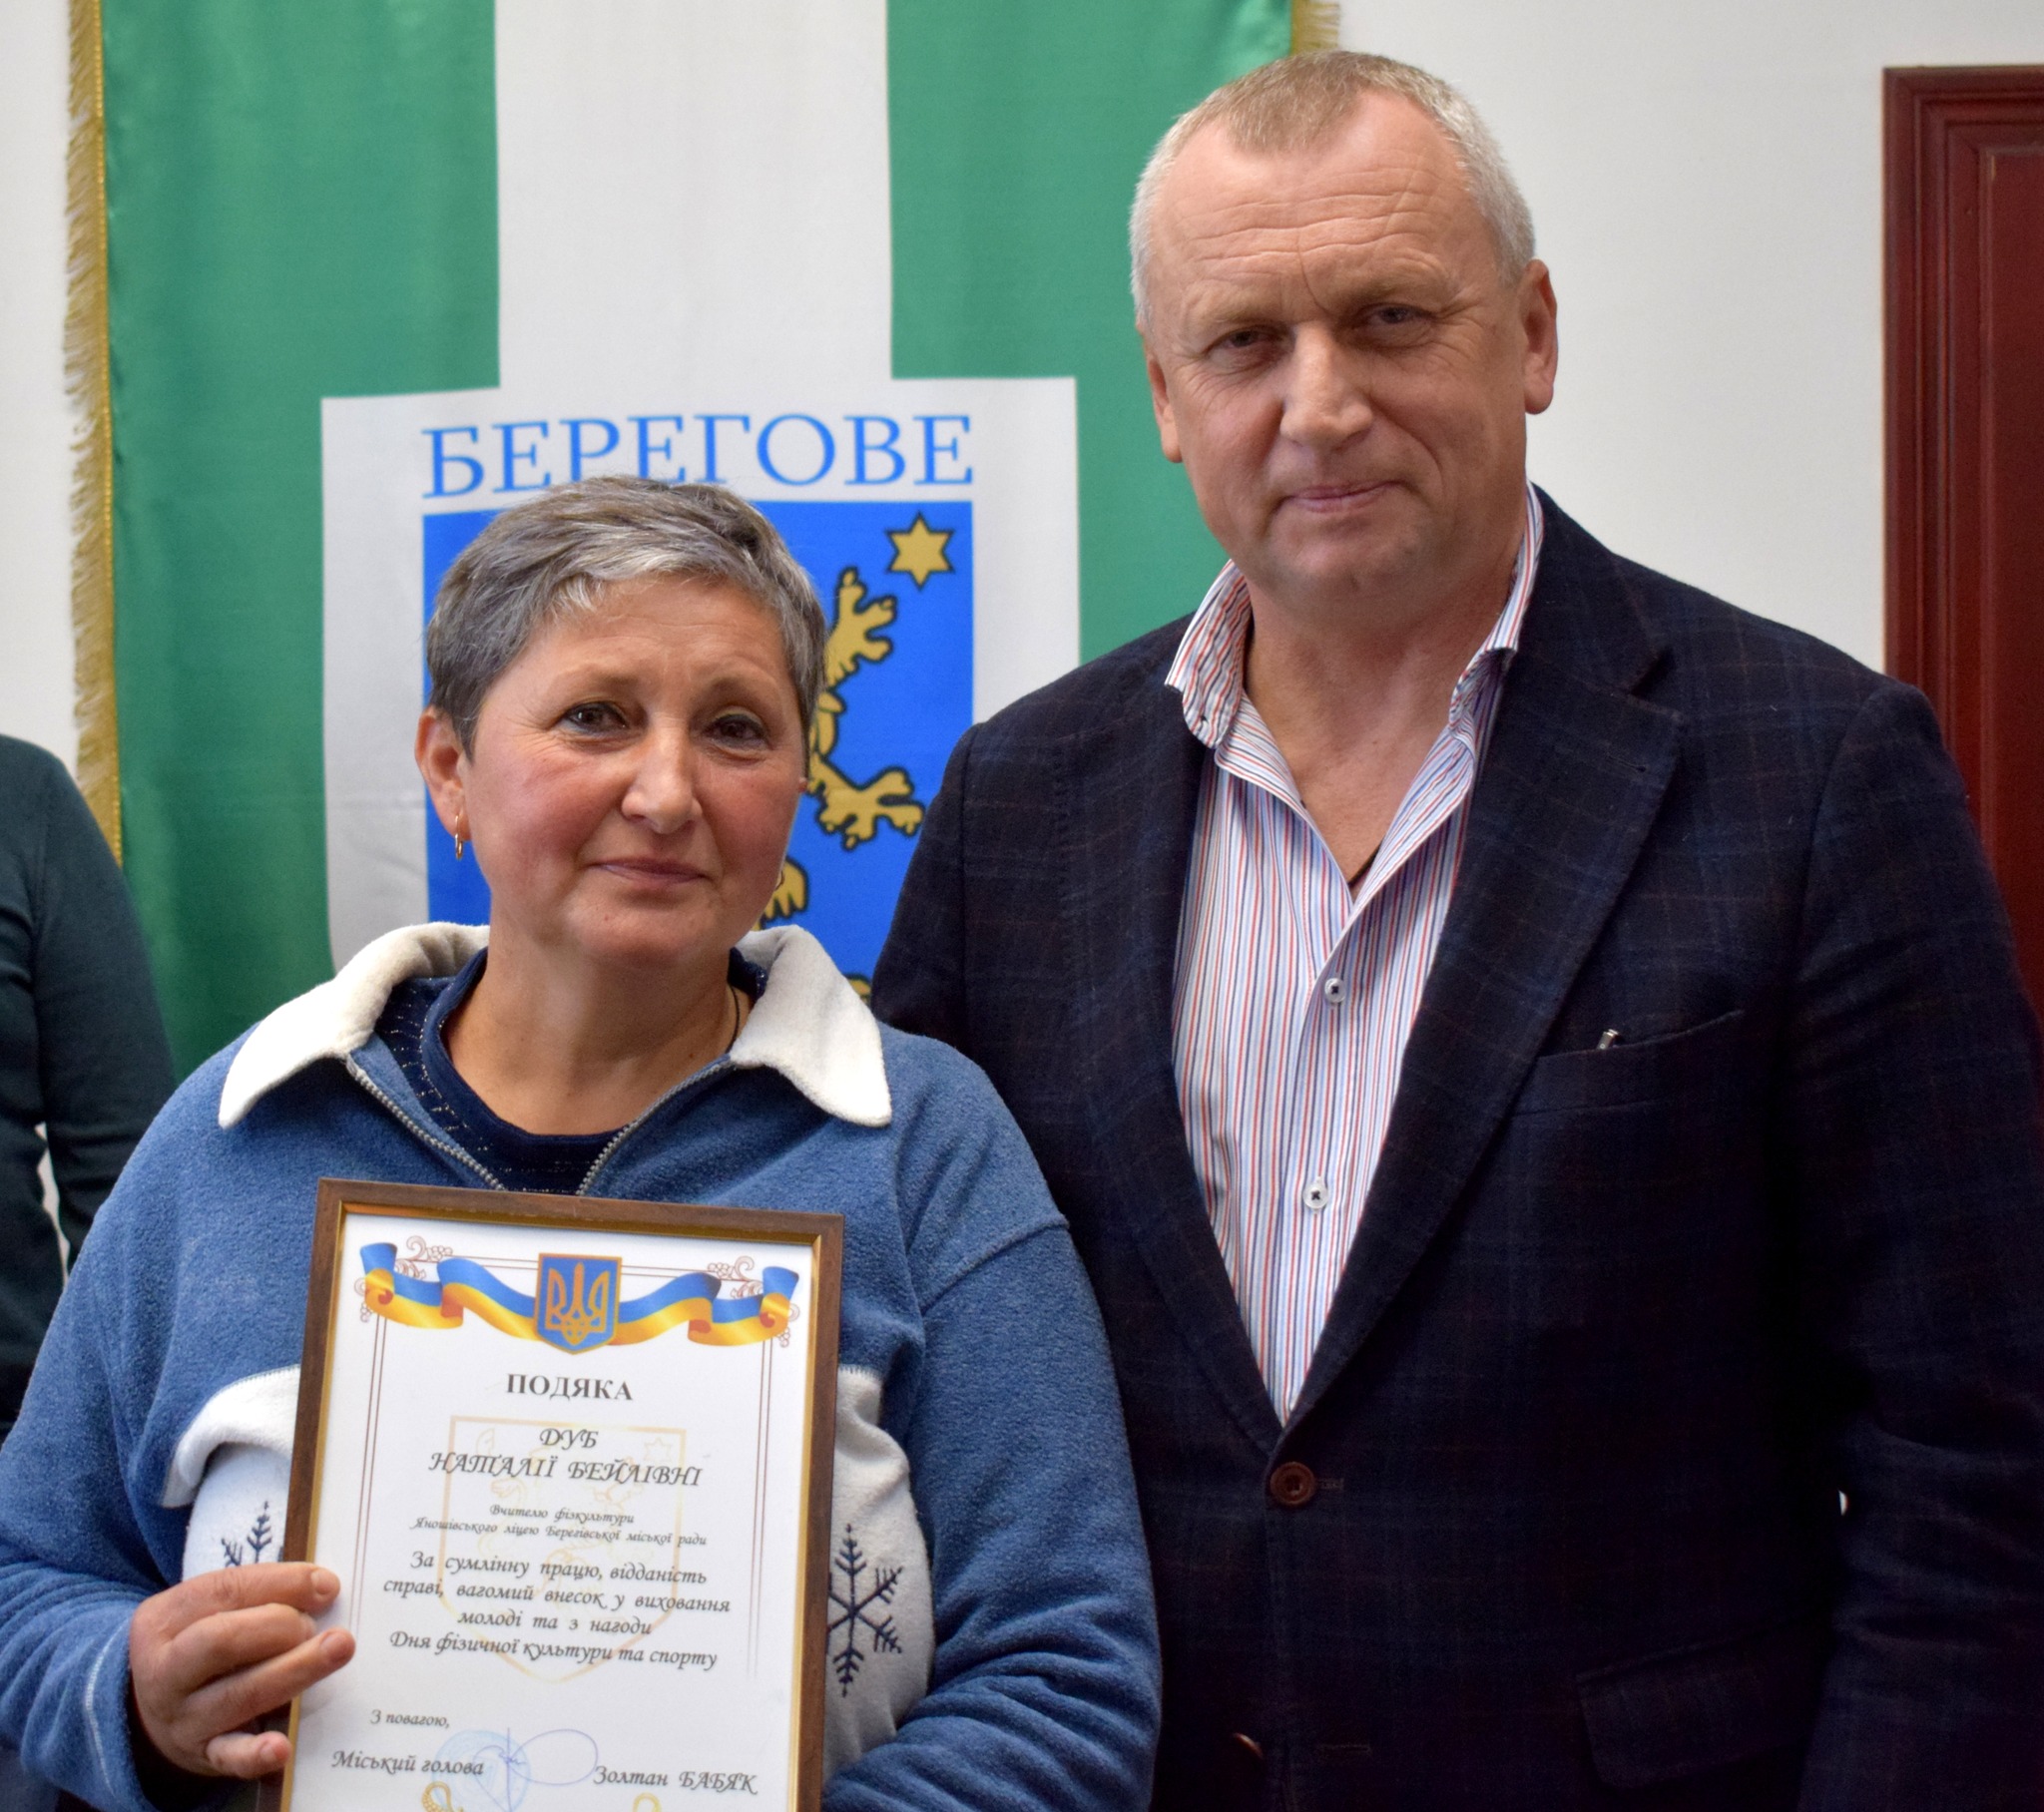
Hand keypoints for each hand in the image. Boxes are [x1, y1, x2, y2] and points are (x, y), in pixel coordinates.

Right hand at [129, 1563, 355, 1778]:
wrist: (152, 1713)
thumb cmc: (200, 1645)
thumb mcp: (206, 1611)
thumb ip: (258, 1592)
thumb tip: (323, 1586)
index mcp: (162, 1621)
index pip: (223, 1591)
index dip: (280, 1584)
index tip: (327, 1584)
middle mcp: (164, 1672)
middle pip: (223, 1641)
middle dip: (281, 1625)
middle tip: (314, 1624)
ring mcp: (181, 1718)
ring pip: (239, 1694)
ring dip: (295, 1670)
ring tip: (338, 1649)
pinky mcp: (202, 1755)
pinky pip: (229, 1756)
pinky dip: (256, 1753)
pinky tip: (283, 1746)